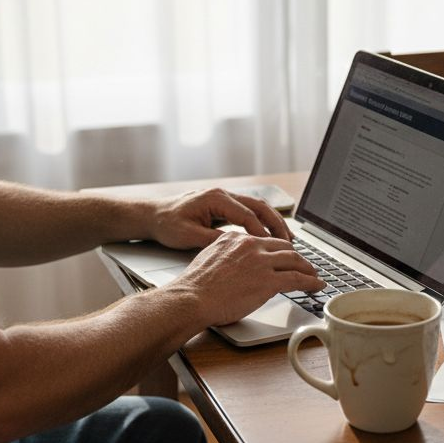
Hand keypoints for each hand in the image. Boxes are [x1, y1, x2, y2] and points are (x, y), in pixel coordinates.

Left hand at [147, 188, 291, 249]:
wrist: (153, 215)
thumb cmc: (167, 224)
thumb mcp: (188, 236)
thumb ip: (213, 240)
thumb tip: (237, 247)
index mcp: (215, 198)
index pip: (246, 214)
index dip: (261, 232)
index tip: (273, 247)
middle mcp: (223, 194)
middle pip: (259, 207)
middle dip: (277, 224)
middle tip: (290, 243)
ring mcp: (225, 198)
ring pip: (258, 208)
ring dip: (274, 222)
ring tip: (288, 240)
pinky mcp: (225, 206)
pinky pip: (250, 212)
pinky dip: (263, 223)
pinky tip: (271, 237)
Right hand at [166, 231, 323, 325]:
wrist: (192, 298)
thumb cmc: (195, 287)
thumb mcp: (210, 258)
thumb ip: (227, 256)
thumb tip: (236, 265)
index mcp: (236, 238)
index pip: (265, 240)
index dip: (279, 249)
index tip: (284, 255)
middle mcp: (250, 245)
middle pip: (284, 247)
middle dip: (297, 257)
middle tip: (304, 265)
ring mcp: (261, 262)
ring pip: (294, 260)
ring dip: (308, 268)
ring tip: (314, 276)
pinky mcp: (268, 281)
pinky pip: (297, 279)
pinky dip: (311, 282)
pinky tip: (316, 285)